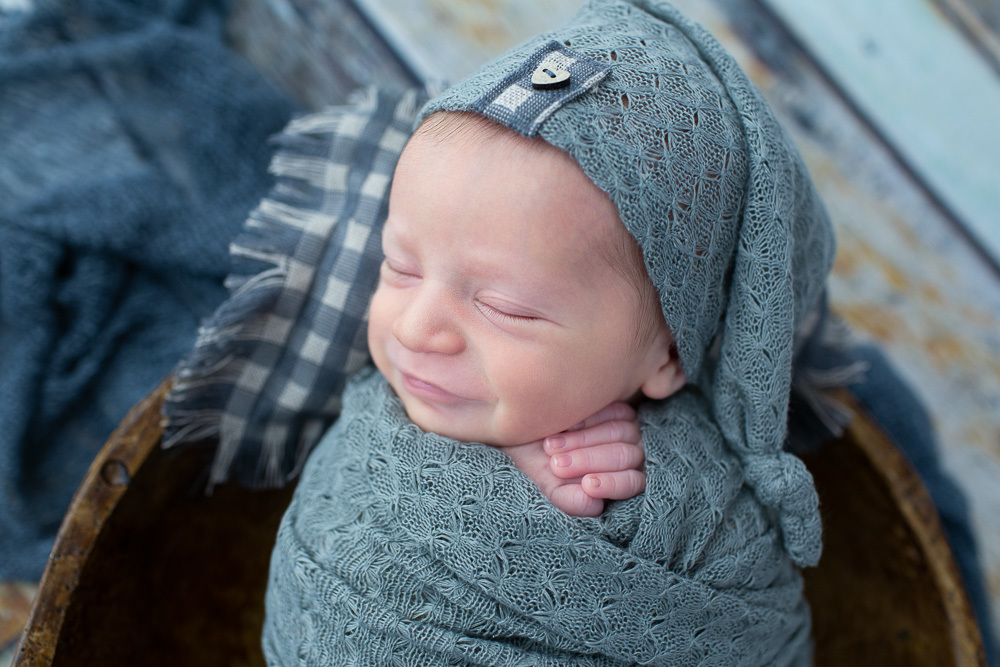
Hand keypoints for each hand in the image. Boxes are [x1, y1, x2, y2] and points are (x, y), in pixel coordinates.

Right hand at [503, 402, 644, 516]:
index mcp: (619, 479)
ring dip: (584, 440)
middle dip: (589, 460)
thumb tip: (595, 505)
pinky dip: (590, 418)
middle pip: (624, 455)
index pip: (631, 482)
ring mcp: (626, 429)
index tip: (587, 485)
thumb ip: (570, 500)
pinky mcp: (617, 407)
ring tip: (551, 445)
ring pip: (620, 432)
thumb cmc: (536, 462)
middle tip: (556, 464)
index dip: (611, 484)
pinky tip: (567, 423)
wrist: (518, 432)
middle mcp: (628, 454)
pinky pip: (614, 411)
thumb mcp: (548, 486)